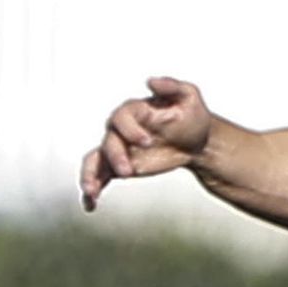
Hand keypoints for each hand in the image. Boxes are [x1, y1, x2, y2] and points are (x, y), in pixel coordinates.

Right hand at [80, 76, 215, 212]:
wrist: (197, 140)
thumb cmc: (191, 114)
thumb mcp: (188, 96)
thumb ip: (171, 86)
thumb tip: (150, 81)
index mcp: (134, 112)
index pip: (121, 118)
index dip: (130, 130)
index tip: (147, 142)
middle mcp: (122, 131)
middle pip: (108, 142)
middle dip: (116, 157)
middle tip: (130, 172)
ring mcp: (120, 150)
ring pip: (96, 160)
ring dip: (91, 175)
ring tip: (92, 191)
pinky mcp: (121, 167)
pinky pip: (101, 177)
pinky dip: (92, 191)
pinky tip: (90, 205)